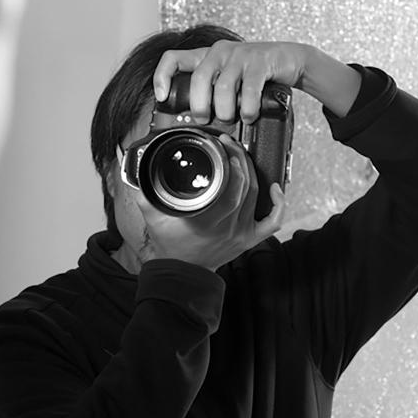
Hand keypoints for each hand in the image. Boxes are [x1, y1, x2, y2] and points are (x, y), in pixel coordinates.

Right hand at [118, 133, 286, 272]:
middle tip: (231, 145)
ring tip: (242, 157)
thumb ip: (146, 196)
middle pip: (246, 185)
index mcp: (207, 220)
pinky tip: (275, 188)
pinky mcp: (249, 240)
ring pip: (257, 196)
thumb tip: (139, 176)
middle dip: (240, 159)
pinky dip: (278, 203)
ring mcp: (241, 233)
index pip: (231, 186)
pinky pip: (272, 222)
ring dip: (252, 172)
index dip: (231, 161)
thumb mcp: (154, 219)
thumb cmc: (171, 247)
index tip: (223, 146)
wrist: (183, 273)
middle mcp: (228, 226)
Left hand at [153, 40, 307, 122]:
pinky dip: (248, 108)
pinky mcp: (261, 62)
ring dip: (226, 110)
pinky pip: (249, 89)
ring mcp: (240, 55)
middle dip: (200, 105)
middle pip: (198, 79)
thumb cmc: (253, 73)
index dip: (162, 77)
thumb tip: (194, 120)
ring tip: (232, 118)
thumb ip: (210, 91)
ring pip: (223, 87)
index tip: (161, 97)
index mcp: (205, 56)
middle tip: (205, 119)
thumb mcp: (226, 78)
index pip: (173, 58)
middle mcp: (219, 52)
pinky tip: (249, 115)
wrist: (289, 59)